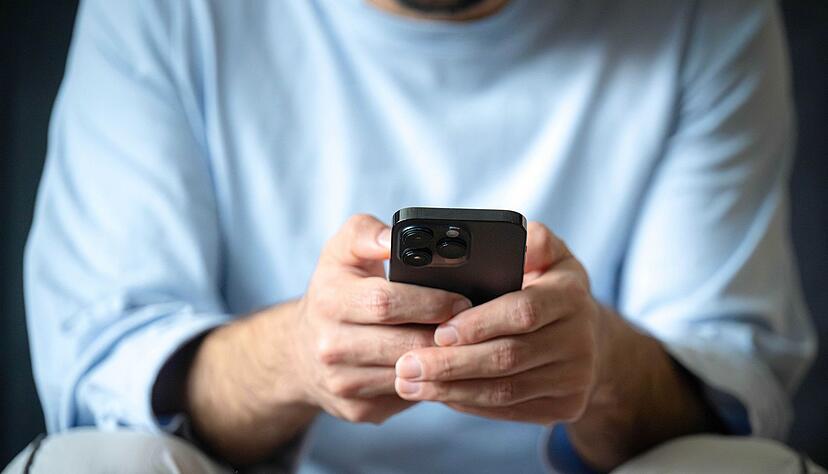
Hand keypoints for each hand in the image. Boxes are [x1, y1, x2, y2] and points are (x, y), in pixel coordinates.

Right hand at [185, 214, 470, 463]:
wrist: (300, 350)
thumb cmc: (334, 290)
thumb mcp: (341, 251)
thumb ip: (366, 233)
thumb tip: (394, 238)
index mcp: (328, 300)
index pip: (385, 302)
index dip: (430, 301)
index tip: (461, 299)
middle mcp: (329, 346)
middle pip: (404, 343)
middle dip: (445, 334)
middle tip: (474, 323)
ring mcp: (342, 382)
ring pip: (409, 375)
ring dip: (443, 361)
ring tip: (464, 343)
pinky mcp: (357, 409)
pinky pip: (407, 397)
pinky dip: (431, 382)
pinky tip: (444, 366)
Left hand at [393, 222, 602, 424]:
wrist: (589, 339)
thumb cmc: (551, 287)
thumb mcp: (549, 253)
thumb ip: (531, 241)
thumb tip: (510, 239)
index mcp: (571, 295)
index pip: (522, 311)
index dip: (479, 323)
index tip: (439, 331)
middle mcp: (579, 339)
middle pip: (508, 357)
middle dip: (452, 364)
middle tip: (407, 364)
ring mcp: (575, 379)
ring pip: (505, 390)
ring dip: (451, 388)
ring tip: (409, 382)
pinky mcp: (565, 408)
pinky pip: (508, 409)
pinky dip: (469, 403)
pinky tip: (438, 394)